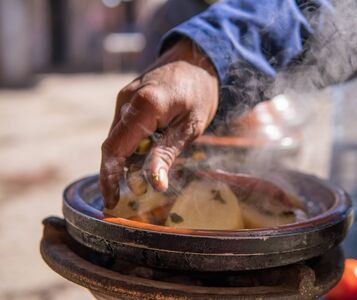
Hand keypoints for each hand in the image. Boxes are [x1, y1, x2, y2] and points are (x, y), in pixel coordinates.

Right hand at [100, 38, 218, 208]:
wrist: (198, 58)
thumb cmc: (200, 92)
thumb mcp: (190, 127)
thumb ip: (167, 153)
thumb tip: (155, 185)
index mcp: (143, 106)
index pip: (115, 149)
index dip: (109, 178)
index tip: (110, 201)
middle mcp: (127, 100)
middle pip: (113, 146)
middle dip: (119, 173)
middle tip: (134, 195)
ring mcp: (125, 97)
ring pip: (118, 138)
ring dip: (127, 160)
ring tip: (145, 177)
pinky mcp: (128, 98)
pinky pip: (125, 127)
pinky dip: (132, 145)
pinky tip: (147, 155)